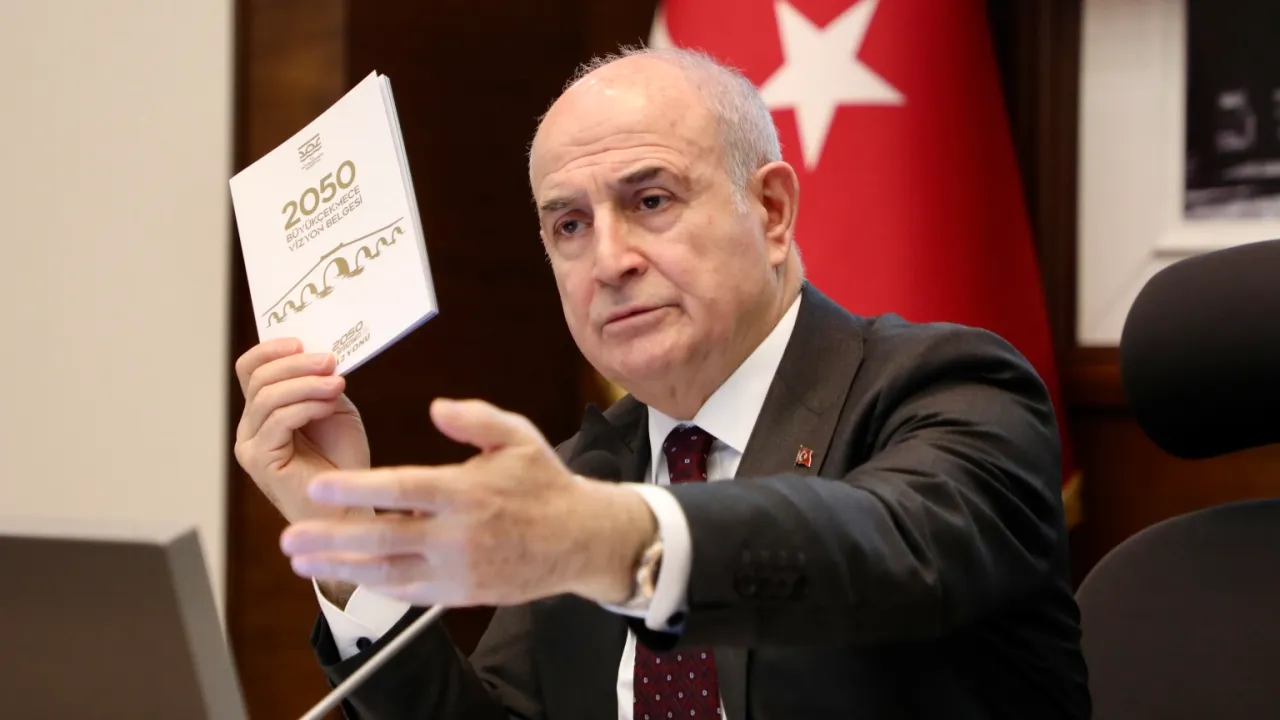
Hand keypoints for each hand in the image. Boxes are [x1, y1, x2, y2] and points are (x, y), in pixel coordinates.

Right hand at [233, 338, 371, 523]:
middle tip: (330, 360)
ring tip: (336, 383)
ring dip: (305, 384)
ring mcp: (251, 445)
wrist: (351, 504)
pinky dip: (306, 406)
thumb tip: (319, 354)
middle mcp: (250, 427)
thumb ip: (319, 383)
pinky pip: (278, 421)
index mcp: (263, 411)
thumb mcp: (334, 409)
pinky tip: (329, 405)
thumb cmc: (342, 459)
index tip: (302, 341)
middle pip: (258, 379)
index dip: (270, 350)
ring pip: (267, 397)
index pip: (250, 369)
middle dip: (296, 364)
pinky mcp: (260, 461)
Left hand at [278, 398, 656, 606]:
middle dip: (332, 538)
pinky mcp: (461, 593)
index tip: (319, 485)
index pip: (403, 489)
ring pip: (389, 571)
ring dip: (341, 567)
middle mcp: (459, 535)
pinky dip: (375, 585)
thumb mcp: (518, 436)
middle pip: (384, 538)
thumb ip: (475, 418)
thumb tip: (436, 406)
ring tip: (300, 560)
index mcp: (467, 492)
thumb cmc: (544, 482)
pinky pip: (409, 592)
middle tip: (288, 536)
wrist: (579, 540)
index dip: (358, 488)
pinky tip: (347, 576)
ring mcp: (458, 569)